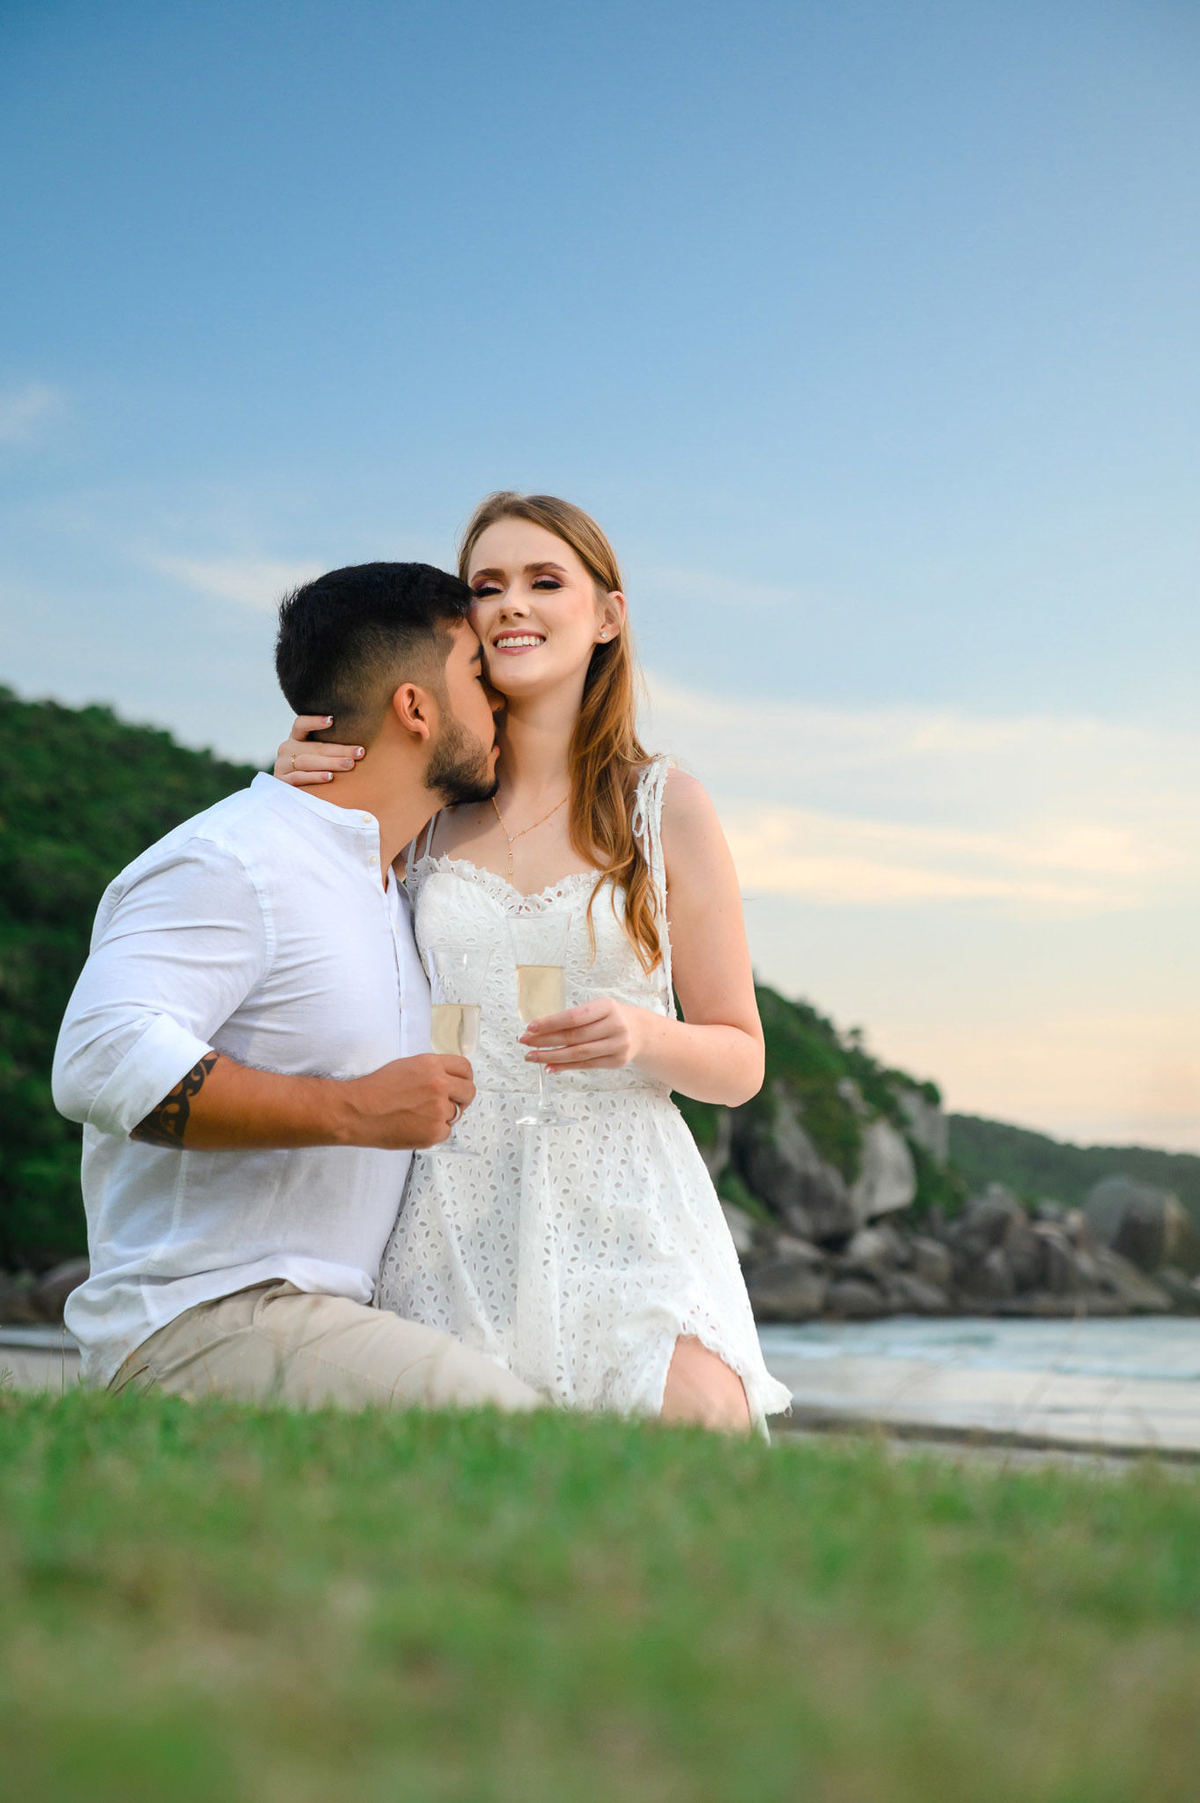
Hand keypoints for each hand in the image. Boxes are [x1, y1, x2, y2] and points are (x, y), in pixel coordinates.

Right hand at [274, 715, 364, 787]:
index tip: (332, 720)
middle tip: (360, 752)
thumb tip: (360, 742)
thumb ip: (329, 745)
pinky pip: (300, 777)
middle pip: (314, 747)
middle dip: (340, 750)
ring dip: (331, 763)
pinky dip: (315, 777)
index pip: (301, 724)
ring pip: (308, 762)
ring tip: (349, 764)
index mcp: (296, 738)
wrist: (287, 796)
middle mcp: (287, 749)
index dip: (314, 721)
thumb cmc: (311, 769)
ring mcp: (282, 765)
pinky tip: (330, 777)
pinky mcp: (283, 781)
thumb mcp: (315, 753)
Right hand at [338, 1054, 474, 1147]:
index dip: (463, 1078)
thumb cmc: (375, 1089)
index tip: (460, 1085)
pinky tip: (415, 1126)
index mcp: (432, 1065)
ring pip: (456, 1114)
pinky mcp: (434, 1131)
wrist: (357, 1111)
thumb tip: (448, 1079)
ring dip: (442, 1116)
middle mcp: (439, 1085)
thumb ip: (431, 1071)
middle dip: (461, 1098)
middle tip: (448, 1103)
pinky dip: (434, 1131)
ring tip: (419, 1115)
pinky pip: (445, 1132)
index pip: (465, 1068)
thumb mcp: (407, 1066)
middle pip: (469, 1091)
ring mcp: (438, 1109)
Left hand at [519, 998, 649, 1071]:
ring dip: (551, 1056)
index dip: (550, 1023)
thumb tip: (539, 1030)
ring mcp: (618, 1045)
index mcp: (607, 1006)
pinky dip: (565, 1066)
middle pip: (573, 1036)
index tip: (530, 1027)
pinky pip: (586, 1065)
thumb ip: (575, 1017)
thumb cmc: (611, 1017)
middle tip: (524, 1042)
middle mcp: (615, 1026)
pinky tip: (549, 1066)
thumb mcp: (598, 1008)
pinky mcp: (617, 1061)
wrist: (641, 1031)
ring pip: (578, 1053)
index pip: (574, 1017)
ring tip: (532, 1057)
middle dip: (545, 1040)